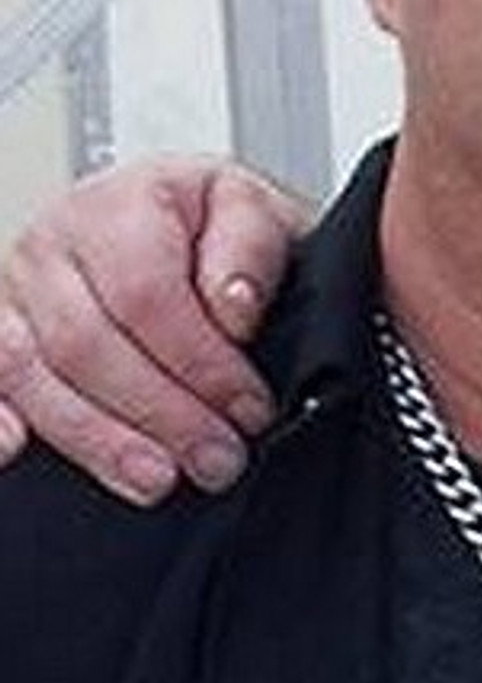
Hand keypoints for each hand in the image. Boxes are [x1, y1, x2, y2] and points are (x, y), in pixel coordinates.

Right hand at [0, 159, 310, 503]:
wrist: (186, 226)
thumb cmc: (216, 229)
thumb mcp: (256, 214)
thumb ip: (251, 249)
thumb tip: (232, 307)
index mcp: (119, 204)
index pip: (145, 294)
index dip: (201, 363)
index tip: (249, 408)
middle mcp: (53, 243)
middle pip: (86, 343)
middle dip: (160, 414)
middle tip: (217, 460)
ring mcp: (14, 292)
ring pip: (31, 373)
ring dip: (98, 438)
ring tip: (158, 478)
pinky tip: (18, 449)